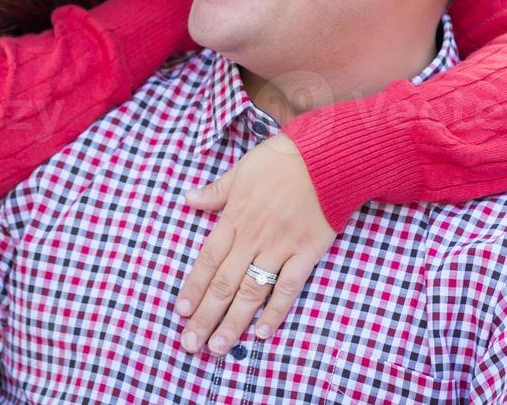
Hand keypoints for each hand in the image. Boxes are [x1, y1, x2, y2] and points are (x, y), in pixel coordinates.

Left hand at [175, 133, 335, 354]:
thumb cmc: (281, 160)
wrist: (325, 158)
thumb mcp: (241, 170)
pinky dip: (275, 312)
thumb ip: (215, 191)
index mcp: (235, 217)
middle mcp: (253, 237)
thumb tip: (188, 199)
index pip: (208, 259)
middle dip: (206, 316)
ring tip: (218, 348)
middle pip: (224, 283)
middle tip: (190, 344)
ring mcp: (280, 248)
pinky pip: (288, 288)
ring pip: (251, 292)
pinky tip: (261, 333)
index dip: (193, 286)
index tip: (181, 311)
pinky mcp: (306, 253)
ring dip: (233, 322)